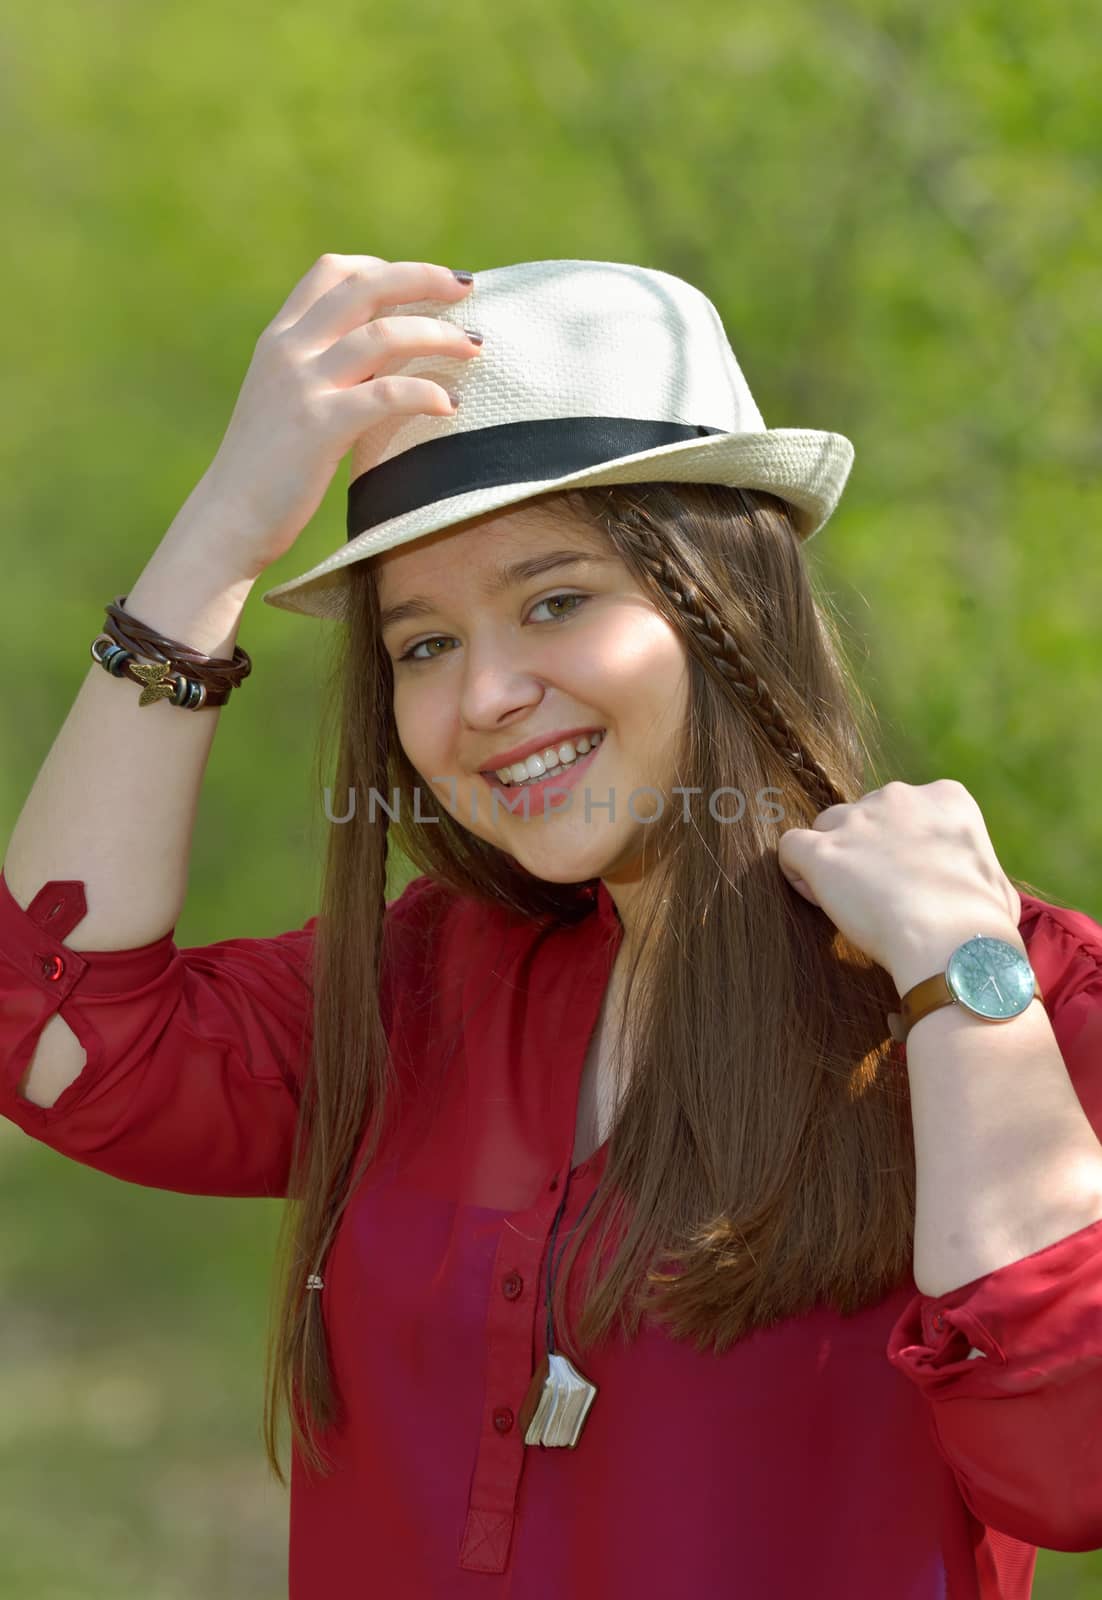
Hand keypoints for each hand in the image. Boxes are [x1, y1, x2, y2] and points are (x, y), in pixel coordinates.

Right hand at [193, 255, 481, 579]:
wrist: (227, 517)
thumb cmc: (265, 469)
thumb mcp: (284, 401)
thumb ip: (320, 371)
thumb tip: (380, 360)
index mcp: (279, 339)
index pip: (332, 272)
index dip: (382, 267)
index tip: (422, 282)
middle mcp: (289, 351)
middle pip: (365, 287)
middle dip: (423, 278)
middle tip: (467, 286)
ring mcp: (303, 386)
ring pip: (383, 335)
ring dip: (439, 335)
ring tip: (474, 346)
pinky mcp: (319, 428)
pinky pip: (386, 395)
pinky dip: (425, 392)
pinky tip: (450, 404)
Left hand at [776, 779, 1022, 984]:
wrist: (953, 942)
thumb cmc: (982, 923)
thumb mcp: (993, 882)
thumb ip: (972, 869)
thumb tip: (975, 890)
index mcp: (945, 797)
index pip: (903, 811)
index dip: (896, 846)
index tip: (904, 880)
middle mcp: (898, 797)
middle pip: (863, 815)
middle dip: (863, 850)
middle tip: (875, 896)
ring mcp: (857, 820)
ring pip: (826, 828)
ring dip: (831, 861)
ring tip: (846, 904)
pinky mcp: (823, 850)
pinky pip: (790, 847)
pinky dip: (796, 871)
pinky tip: (815, 897)